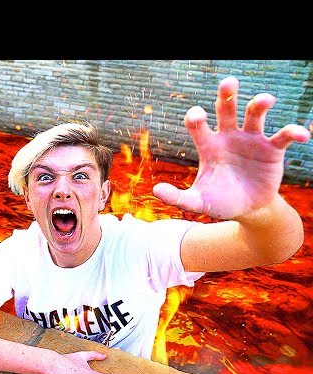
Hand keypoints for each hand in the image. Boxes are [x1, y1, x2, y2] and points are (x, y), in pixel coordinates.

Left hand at [153, 76, 310, 219]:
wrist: (248, 209)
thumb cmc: (219, 201)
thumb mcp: (197, 201)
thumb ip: (177, 197)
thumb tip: (155, 190)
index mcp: (209, 146)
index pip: (198, 125)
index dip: (196, 117)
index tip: (198, 116)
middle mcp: (229, 137)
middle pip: (226, 108)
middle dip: (227, 94)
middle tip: (228, 82)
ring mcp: (251, 140)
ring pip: (254, 114)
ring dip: (260, 104)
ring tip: (266, 100)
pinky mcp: (272, 150)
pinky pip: (283, 135)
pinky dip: (293, 132)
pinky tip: (301, 135)